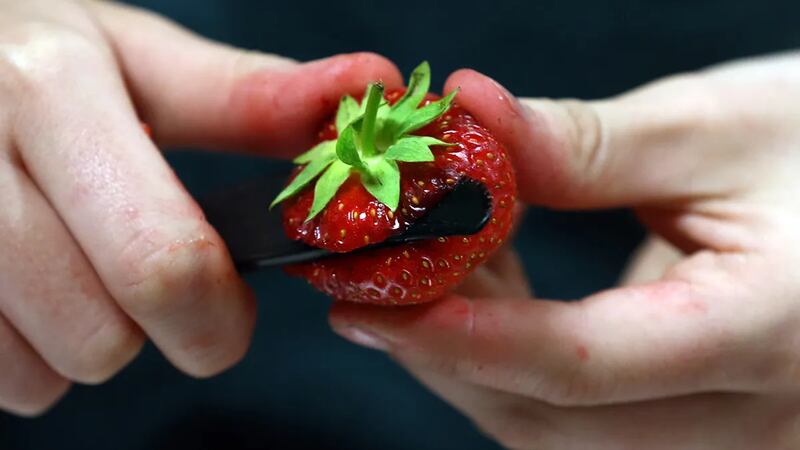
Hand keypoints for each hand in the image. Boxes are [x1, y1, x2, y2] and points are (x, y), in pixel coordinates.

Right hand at [0, 0, 399, 415]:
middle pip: (104, 336)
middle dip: (157, 330)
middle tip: (151, 281)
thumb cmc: (37, 59)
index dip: (215, 314)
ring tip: (77, 266)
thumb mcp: (136, 55)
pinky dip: (28, 354)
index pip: (162, 258)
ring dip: (87, 340)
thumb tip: (365, 86)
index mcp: (52, 90)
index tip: (229, 311)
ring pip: (46, 370)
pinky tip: (28, 288)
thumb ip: (250, 93)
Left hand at [330, 52, 799, 448]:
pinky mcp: (702, 427)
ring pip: (557, 435)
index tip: (368, 301)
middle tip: (375, 280)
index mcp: (769, 336)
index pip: (582, 367)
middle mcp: (754, 420)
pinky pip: (581, 422)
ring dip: (473, 359)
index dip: (461, 338)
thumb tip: (468, 117)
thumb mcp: (717, 128)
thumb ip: (583, 145)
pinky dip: (514, 364)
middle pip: (553, 421)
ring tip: (430, 270)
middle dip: (446, 353)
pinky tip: (489, 293)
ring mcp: (730, 438)